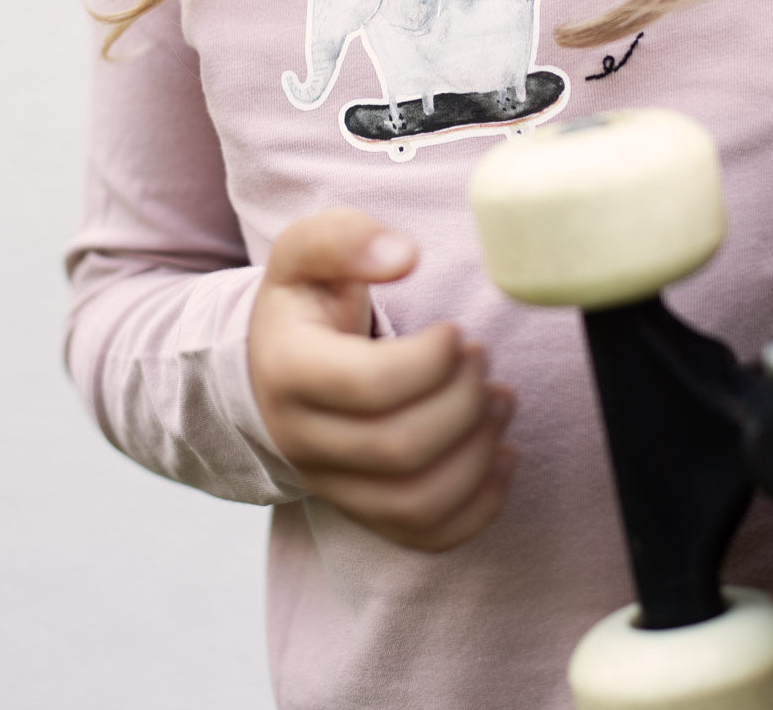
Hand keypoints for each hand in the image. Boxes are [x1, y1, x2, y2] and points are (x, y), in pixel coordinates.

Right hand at [247, 206, 517, 551]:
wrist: (271, 365)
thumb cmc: (304, 301)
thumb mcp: (306, 251)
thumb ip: (346, 238)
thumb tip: (403, 257)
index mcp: (289, 371)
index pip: (367, 387)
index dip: (429, 361)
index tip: (455, 331)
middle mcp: (302, 440)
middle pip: (399, 448)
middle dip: (462, 402)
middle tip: (483, 358)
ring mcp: (332, 485)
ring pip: (416, 502)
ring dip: (478, 453)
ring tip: (501, 400)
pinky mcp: (365, 510)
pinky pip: (426, 535)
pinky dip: (479, 506)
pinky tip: (501, 454)